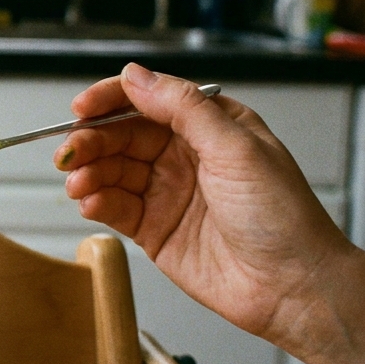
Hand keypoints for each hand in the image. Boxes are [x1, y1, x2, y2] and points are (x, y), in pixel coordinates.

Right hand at [53, 63, 352, 342]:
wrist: (293, 287)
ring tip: (78, 183)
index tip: (82, 109)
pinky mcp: (154, 229)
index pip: (149, 99)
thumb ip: (183, 109)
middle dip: (91, 140)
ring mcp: (167, 192)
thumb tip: (136, 76)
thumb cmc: (282, 217)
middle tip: (71, 152)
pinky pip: (114, 208)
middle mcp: (185, 155)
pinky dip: (96, 202)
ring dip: (89, 172)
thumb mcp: (236, 148)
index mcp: (210, 125)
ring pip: (112, 170)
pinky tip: (90, 202)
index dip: (111, 100)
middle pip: (121, 135)